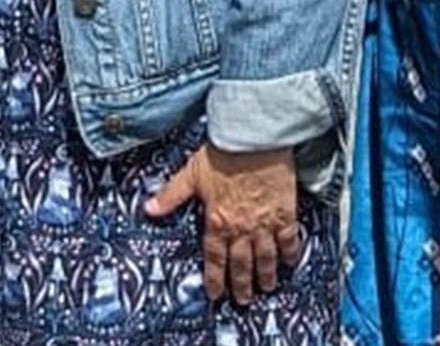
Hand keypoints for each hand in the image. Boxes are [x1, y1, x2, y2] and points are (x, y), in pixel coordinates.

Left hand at [142, 142, 304, 304]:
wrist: (254, 139)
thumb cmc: (224, 153)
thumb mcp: (191, 174)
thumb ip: (171, 196)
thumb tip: (150, 209)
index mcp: (216, 221)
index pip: (214, 258)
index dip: (214, 279)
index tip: (215, 294)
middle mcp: (241, 228)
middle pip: (241, 265)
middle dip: (241, 285)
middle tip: (243, 300)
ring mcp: (264, 223)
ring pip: (266, 258)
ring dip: (266, 275)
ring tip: (267, 287)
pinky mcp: (285, 214)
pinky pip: (289, 240)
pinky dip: (290, 253)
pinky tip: (290, 262)